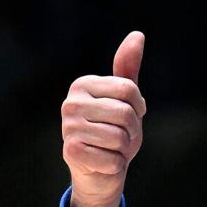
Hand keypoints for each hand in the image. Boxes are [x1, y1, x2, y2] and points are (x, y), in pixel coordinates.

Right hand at [60, 31, 146, 206]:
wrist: (99, 172)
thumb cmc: (114, 132)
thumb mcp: (125, 99)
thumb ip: (128, 68)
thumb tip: (138, 34)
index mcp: (83, 85)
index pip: (129, 90)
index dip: (138, 108)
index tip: (129, 117)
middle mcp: (70, 103)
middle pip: (126, 113)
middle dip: (133, 131)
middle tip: (122, 138)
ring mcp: (68, 128)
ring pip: (120, 138)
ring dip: (124, 149)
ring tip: (112, 150)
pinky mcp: (71, 152)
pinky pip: (113, 159)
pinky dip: (116, 165)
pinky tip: (104, 163)